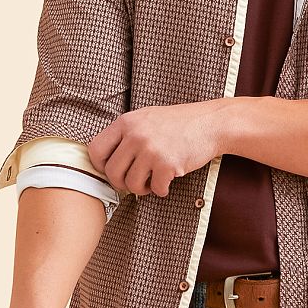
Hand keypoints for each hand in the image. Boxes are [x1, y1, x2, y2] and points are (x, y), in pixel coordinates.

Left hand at [87, 99, 225, 198]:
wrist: (211, 123)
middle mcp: (135, 135)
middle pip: (112, 172)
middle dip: (123, 183)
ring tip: (152, 181)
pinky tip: (168, 180)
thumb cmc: (179, 123)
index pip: (96, 150)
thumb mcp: (146, 118)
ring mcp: (151, 150)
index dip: (102, 166)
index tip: (113, 170)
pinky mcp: (167, 165)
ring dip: (142, 189)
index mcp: (126, 122)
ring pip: (131, 185)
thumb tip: (104, 161)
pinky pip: (155, 189)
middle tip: (136, 181)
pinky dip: (162, 190)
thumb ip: (125, 134)